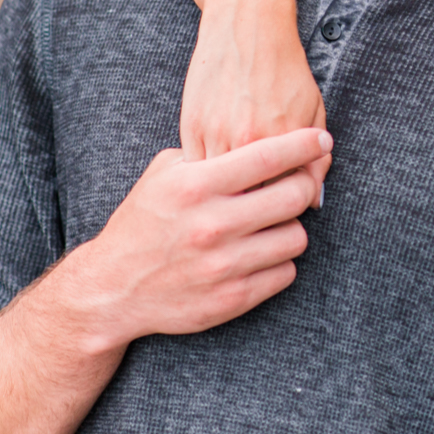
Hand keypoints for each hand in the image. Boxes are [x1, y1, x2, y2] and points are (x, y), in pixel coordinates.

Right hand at [67, 128, 331, 350]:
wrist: (112, 289)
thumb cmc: (144, 222)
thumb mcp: (164, 175)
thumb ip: (210, 153)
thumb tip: (263, 135)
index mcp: (195, 186)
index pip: (269, 156)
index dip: (305, 144)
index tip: (321, 140)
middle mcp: (211, 225)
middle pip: (295, 196)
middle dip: (303, 186)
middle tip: (298, 184)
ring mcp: (223, 265)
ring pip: (297, 237)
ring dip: (291, 227)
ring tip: (272, 224)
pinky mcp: (232, 298)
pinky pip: (286, 272)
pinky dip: (280, 261)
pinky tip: (261, 253)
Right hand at [181, 0, 328, 203]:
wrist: (248, 28)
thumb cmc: (286, 68)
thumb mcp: (314, 109)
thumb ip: (317, 158)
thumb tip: (315, 200)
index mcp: (280, 137)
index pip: (284, 194)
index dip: (287, 204)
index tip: (287, 203)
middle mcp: (244, 138)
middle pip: (249, 196)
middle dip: (258, 206)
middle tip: (264, 204)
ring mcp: (213, 133)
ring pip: (219, 187)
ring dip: (230, 196)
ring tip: (241, 196)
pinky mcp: (189, 126)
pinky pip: (197, 169)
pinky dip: (208, 179)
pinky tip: (218, 180)